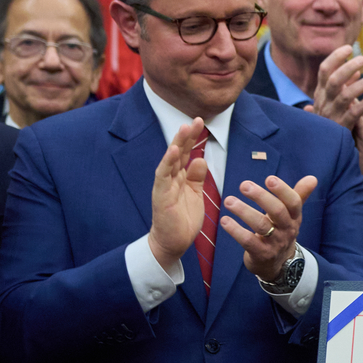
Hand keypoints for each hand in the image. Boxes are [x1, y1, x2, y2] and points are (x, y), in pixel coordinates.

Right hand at [147, 119, 208, 270]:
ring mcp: (164, 185)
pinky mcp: (161, 195)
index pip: (187, 153)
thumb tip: (200, 159)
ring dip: (177, 143)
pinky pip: (163, 175)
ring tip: (184, 128)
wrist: (173, 242)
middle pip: (179, 152)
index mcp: (180, 177)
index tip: (201, 123)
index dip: (193, 138)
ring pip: (170, 160)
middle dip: (187, 136)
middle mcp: (171, 178)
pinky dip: (168, 162)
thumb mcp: (195, 194)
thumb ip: (196, 177)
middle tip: (196, 119)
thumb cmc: (183, 219)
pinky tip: (173, 150)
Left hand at [219, 174, 317, 281]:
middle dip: (261, 197)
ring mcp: (274, 243)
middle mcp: (287, 230)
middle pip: (277, 211)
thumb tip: (312, 178)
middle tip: (244, 185)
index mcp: (294, 217)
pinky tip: (224, 220)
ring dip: (244, 211)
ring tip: (229, 201)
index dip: (283, 190)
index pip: (293, 202)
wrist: (279, 265)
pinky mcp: (261, 254)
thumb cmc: (281, 232)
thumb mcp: (291, 216)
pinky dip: (235, 230)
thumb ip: (299, 195)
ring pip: (261, 226)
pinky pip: (248, 241)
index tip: (269, 179)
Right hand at [309, 45, 362, 131]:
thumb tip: (356, 71)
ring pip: (345, 96)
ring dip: (361, 85)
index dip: (335, 57)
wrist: (325, 148)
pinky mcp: (342, 127)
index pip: (324, 70)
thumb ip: (345, 86)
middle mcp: (324, 102)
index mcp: (321, 93)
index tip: (348, 48)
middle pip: (334, 80)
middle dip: (348, 67)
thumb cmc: (331, 120)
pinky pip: (354, 113)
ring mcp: (332, 115)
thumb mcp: (334, 101)